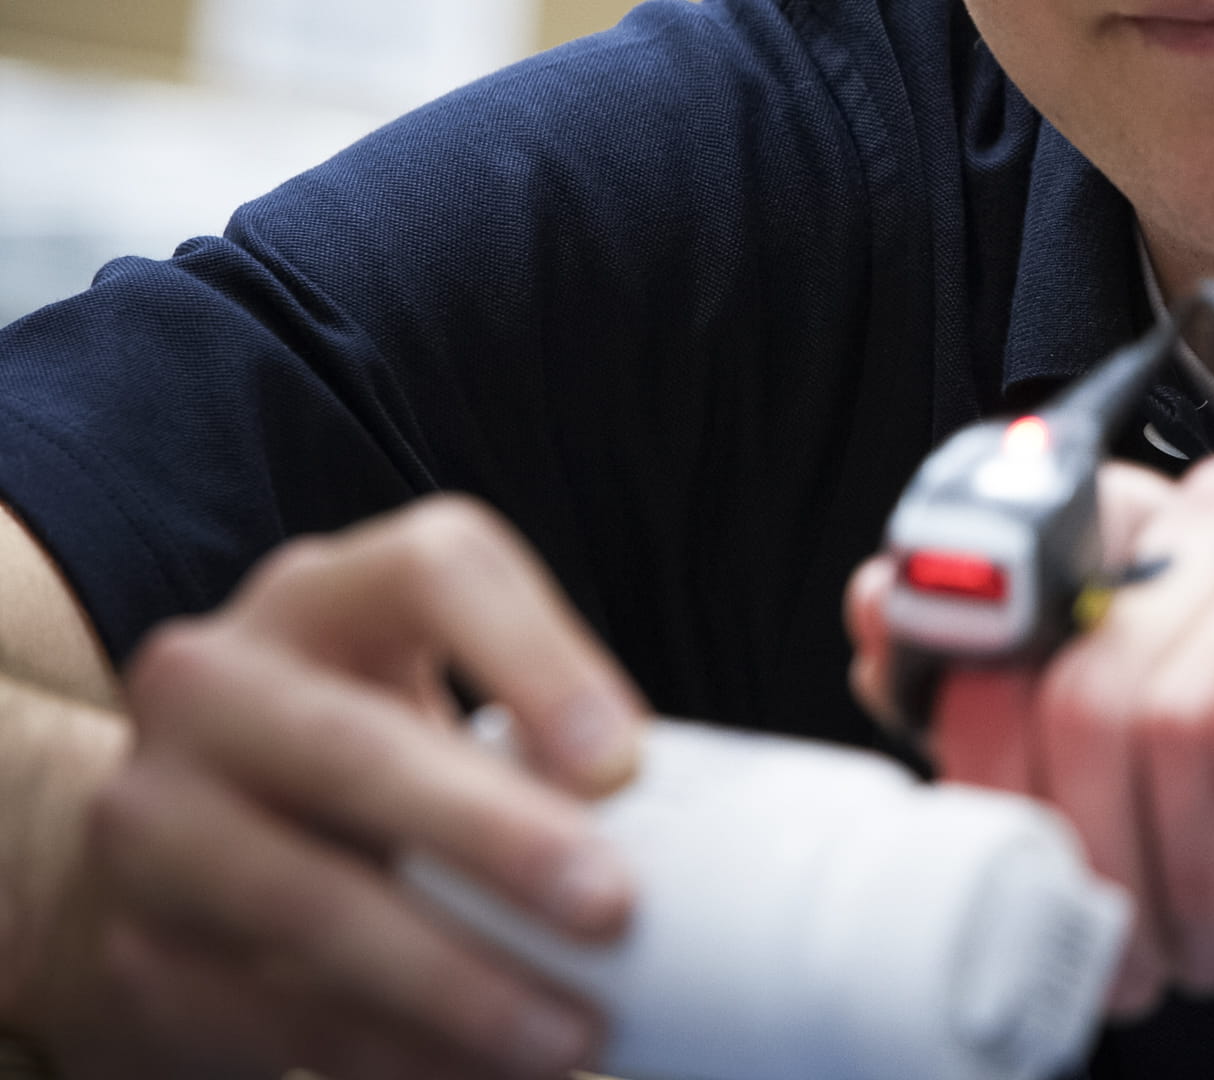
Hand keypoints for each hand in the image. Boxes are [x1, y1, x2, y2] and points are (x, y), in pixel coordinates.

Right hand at [46, 495, 647, 1079]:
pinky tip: (484, 1075)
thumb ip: (530, 741)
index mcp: (325, 597)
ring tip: (570, 1036)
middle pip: (358, 748)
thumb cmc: (359, 765)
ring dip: (456, 984)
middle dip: (496, 838)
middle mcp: (217, 683)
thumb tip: (691, 835)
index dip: (538, 658)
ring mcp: (155, 818)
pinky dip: (396, 1055)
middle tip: (614, 910)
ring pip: (310, 903)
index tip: (626, 764)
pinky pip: (277, 1015)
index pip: (435, 570)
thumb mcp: (426, 706)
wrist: (164, 858)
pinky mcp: (136, 951)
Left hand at [849, 456, 1213, 1037]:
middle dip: (1054, 822)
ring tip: (1184, 930)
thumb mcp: (1088, 804)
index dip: (958, 704)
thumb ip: (983, 703)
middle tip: (1101, 937)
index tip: (987, 829)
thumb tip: (878, 606)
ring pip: (1138, 668)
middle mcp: (1212, 518)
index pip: (984, 570)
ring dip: (1148, 841)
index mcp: (1131, 545)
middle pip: (1047, 639)